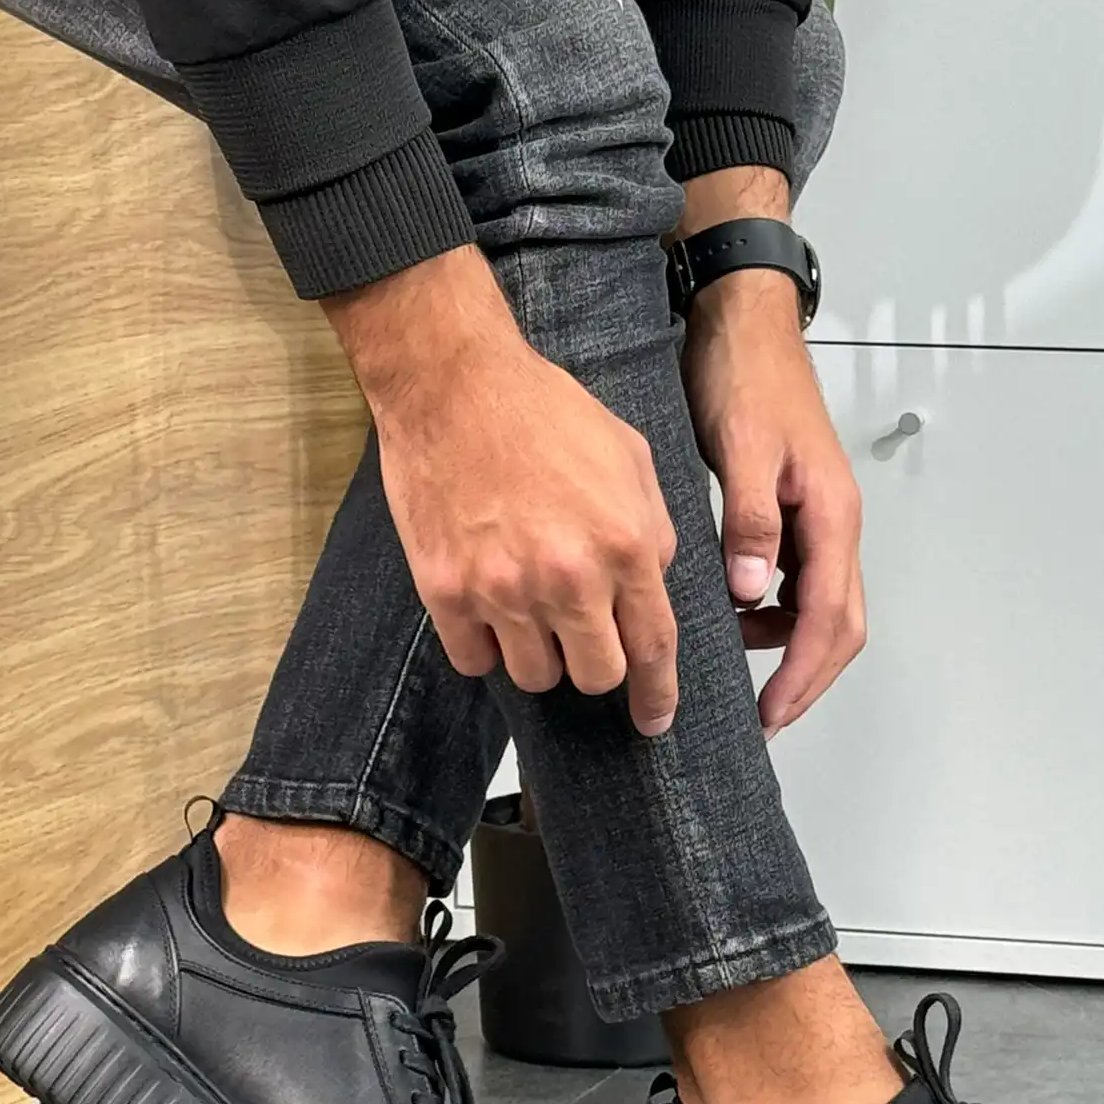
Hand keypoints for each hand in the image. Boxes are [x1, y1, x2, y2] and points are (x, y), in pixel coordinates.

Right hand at [324, 245, 678, 735]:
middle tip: (581, 632)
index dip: (658, 695)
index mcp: (625, 546)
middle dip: (596, 663)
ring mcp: (502, 590)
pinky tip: (487, 607)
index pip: (653, 649)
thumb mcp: (631, 460)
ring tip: (530, 606)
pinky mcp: (445, 592)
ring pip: (536, 677)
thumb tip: (654, 587)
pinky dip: (485, 647)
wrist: (453, 382)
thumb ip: (653, 532)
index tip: (654, 720)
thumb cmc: (546, 412)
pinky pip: (475, 661)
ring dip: (540, 653)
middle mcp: (568, 578)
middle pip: (596, 677)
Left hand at [682, 261, 865, 736]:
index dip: (803, 673)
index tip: (772, 713)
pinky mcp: (795, 512)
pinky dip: (771, 611)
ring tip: (740, 675)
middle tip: (764, 718)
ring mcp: (818, 519)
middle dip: (806, 678)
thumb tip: (750, 590)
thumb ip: (749, 521)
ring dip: (788, 647)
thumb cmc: (745, 376)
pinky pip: (795, 580)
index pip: (830, 618)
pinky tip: (734, 616)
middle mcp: (834, 523)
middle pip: (839, 625)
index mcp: (832, 514)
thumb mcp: (742, 448)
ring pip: (820, 606)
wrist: (743, 323)